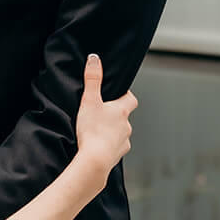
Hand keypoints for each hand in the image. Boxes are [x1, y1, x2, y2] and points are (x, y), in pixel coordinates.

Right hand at [75, 53, 136, 181]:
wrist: (94, 160)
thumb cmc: (92, 131)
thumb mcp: (89, 101)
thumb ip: (93, 79)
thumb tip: (95, 58)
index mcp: (122, 111)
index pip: (131, 99)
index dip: (125, 95)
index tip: (117, 94)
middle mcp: (127, 126)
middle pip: (125, 117)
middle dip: (115, 115)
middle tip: (101, 114)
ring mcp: (124, 141)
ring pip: (120, 133)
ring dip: (112, 131)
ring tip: (98, 132)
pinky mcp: (118, 155)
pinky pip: (116, 148)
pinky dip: (109, 146)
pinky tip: (99, 147)